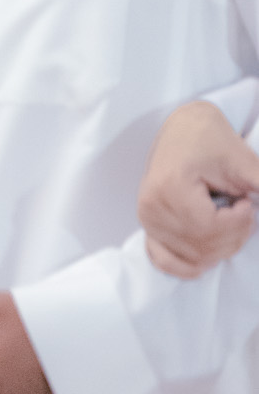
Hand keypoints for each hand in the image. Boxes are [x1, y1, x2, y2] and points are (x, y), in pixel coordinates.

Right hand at [138, 100, 258, 278]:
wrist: (182, 128)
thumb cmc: (207, 136)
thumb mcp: (240, 159)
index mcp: (169, 187)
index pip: (209, 228)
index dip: (238, 223)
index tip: (246, 201)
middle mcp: (151, 207)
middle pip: (201, 246)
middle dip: (234, 236)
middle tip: (242, 211)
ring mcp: (147, 219)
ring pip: (192, 257)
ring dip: (220, 248)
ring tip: (227, 220)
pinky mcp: (149, 225)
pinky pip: (166, 261)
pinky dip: (189, 265)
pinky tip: (208, 256)